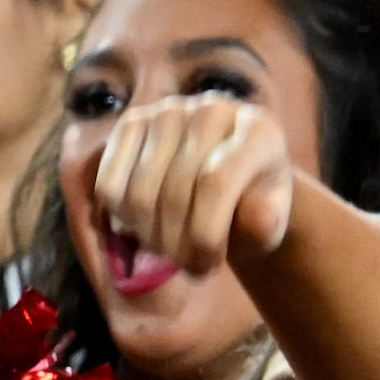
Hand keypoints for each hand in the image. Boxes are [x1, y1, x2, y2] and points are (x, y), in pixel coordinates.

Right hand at [88, 89, 295, 278]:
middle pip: (172, 193)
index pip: (215, 184)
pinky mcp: (130, 123)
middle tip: (187, 266)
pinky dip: (120, 219)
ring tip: (168, 250)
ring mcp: (166, 112)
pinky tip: (143, 228)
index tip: (205, 269)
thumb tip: (255, 221)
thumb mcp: (271, 220)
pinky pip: (108, 185)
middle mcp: (210, 110)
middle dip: (175, 246)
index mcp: (257, 130)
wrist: (232, 176)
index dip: (204, 235)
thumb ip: (268, 223)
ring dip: (148, 238)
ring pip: (136, 195)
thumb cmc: (252, 202)